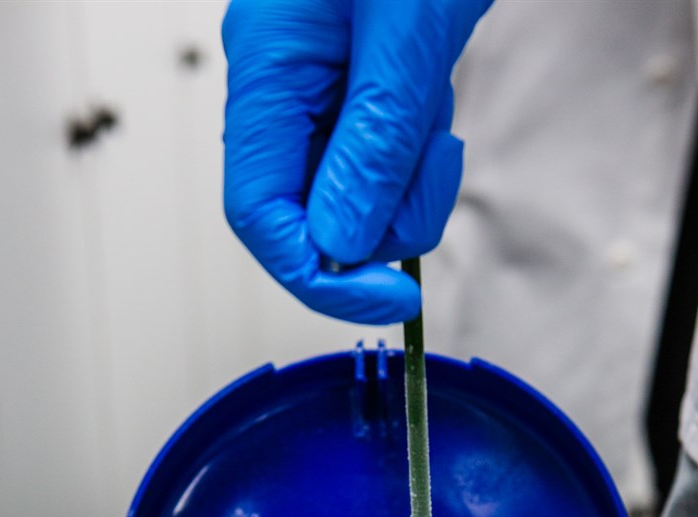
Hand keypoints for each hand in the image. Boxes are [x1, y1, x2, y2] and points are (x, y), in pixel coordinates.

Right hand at [222, 0, 490, 323]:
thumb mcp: (406, 37)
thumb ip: (372, 148)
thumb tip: (339, 247)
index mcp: (267, 71)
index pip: (262, 216)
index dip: (322, 277)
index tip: (391, 299)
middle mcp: (278, 87)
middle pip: (309, 216)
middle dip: (381, 217)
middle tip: (433, 163)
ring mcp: (312, 90)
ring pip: (351, 196)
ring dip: (406, 180)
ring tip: (435, 108)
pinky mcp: (349, 90)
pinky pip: (375, 158)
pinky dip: (413, 152)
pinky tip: (431, 98)